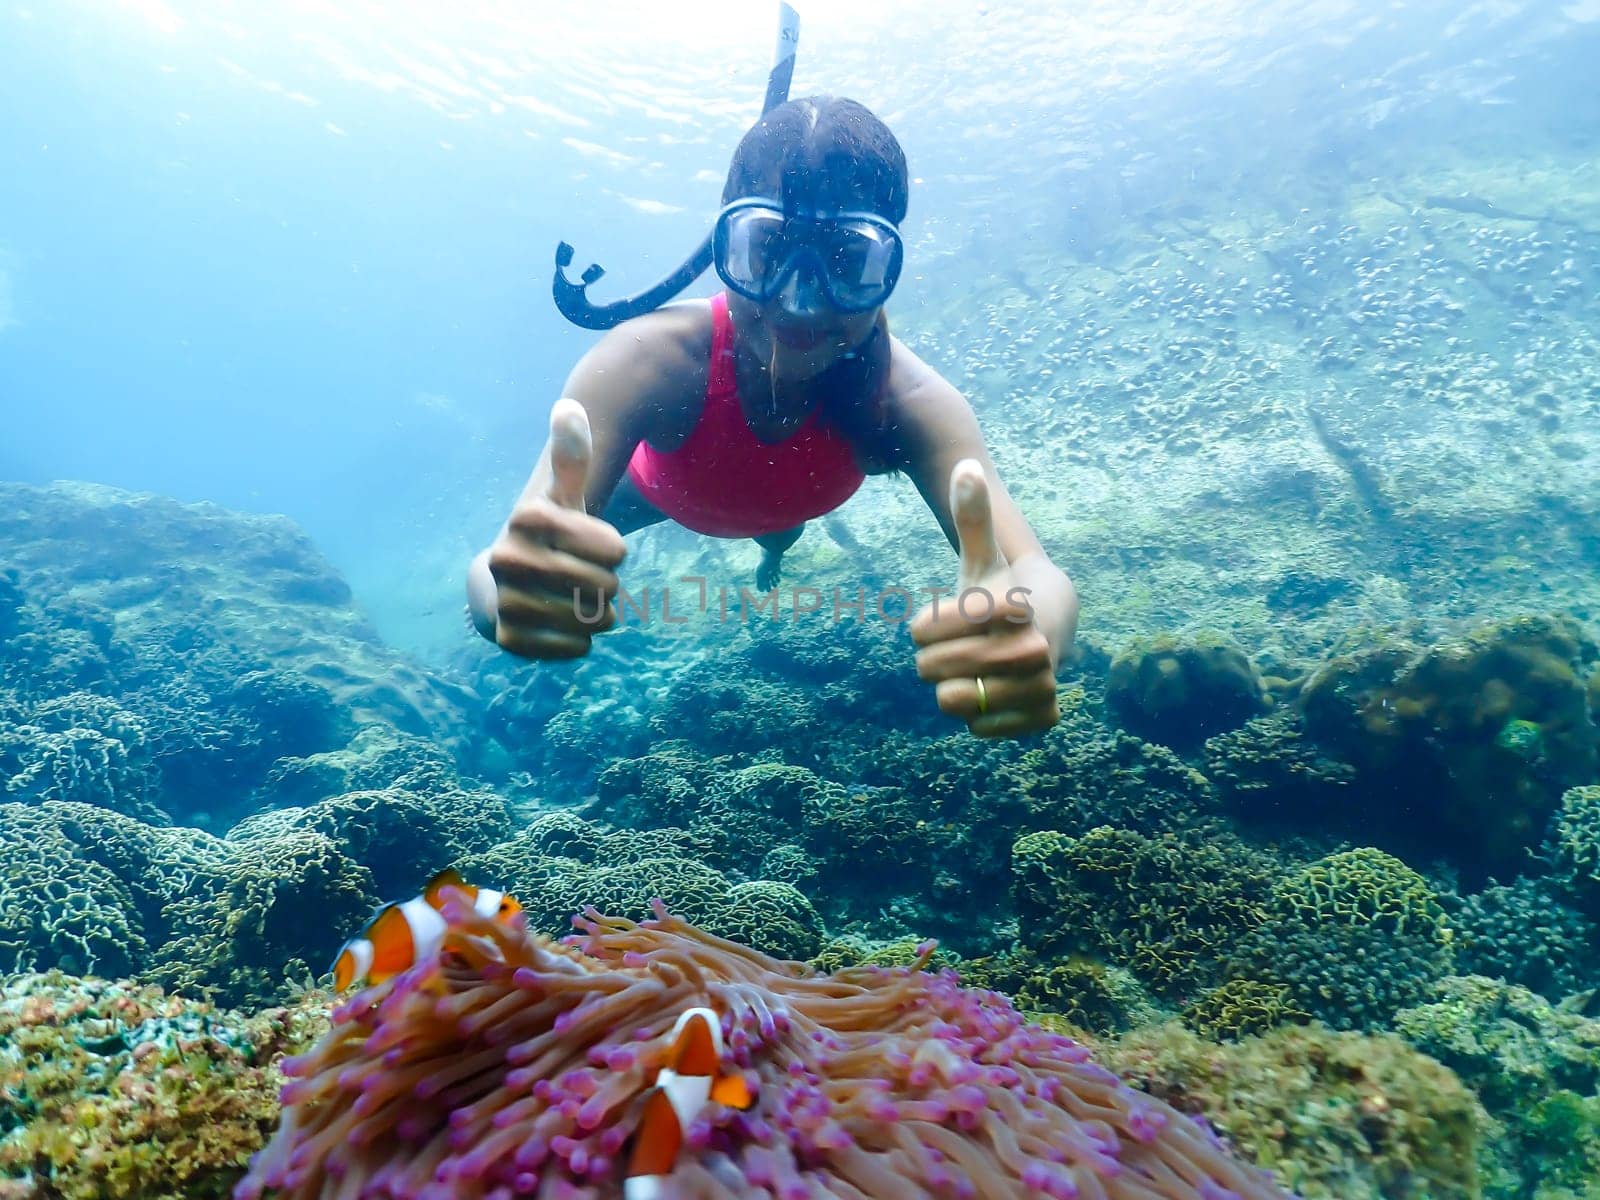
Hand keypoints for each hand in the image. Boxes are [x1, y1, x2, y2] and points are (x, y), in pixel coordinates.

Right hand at [486, 399, 626, 659]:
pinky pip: (575, 647)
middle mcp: (508, 557)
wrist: (500, 583)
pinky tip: (564, 625)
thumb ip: (571, 456)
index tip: (595, 546)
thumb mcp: (561, 495)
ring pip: (592, 620)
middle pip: (606, 586)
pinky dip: (580, 641)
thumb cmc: (547, 534)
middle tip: (587, 577)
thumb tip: (570, 406)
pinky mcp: (510, 639)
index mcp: (527, 516)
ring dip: (597, 614)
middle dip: (607, 585)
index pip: (614, 548)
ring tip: (578, 601)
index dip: (614, 550)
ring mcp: (506, 600)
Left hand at [911, 460, 1060, 736]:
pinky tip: (987, 693)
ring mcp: (1040, 686)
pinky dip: (974, 715)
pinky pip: (978, 728)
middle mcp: (1033, 647)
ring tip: (964, 672)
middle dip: (931, 659)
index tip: (933, 619)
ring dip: (948, 687)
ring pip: (953, 701)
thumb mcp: (984, 557)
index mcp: (1012, 606)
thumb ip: (972, 517)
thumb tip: (966, 464)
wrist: (1052, 630)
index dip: (925, 624)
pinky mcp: (1042, 717)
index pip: (932, 625)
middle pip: (935, 666)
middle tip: (945, 651)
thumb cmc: (1002, 592)